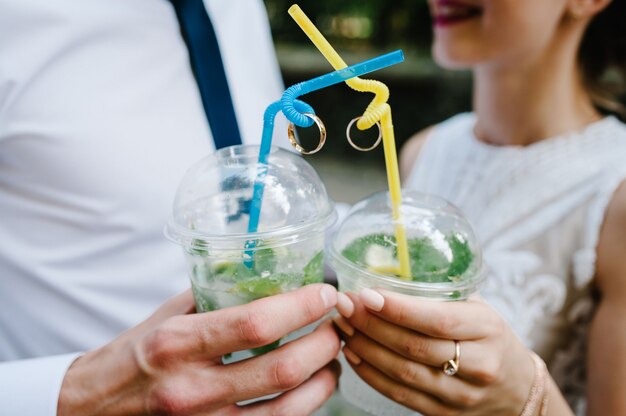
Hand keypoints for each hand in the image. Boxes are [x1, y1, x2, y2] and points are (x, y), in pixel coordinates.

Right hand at [58, 283, 340, 415]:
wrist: (95, 407)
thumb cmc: (134, 354)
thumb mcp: (168, 315)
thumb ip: (216, 296)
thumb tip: (267, 276)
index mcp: (177, 343)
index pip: (255, 325)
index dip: (300, 308)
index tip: (325, 294)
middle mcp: (192, 388)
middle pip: (281, 370)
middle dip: (323, 343)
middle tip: (336, 325)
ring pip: (288, 408)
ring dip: (324, 380)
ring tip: (332, 359)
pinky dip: (303, 406)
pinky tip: (310, 388)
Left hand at [334, 289, 534, 415]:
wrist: (517, 389)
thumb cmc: (489, 338)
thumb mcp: (478, 309)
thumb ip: (440, 296)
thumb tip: (383, 275)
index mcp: (487, 329)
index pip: (438, 320)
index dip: (398, 309)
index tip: (366, 294)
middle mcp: (478, 365)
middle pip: (413, 347)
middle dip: (371, 324)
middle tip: (344, 306)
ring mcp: (461, 395)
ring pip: (402, 373)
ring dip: (364, 348)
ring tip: (341, 326)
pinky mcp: (443, 414)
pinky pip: (399, 394)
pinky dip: (370, 373)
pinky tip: (353, 353)